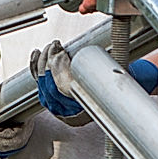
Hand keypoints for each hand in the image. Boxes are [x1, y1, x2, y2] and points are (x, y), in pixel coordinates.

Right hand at [0, 79, 31, 158]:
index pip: (16, 137)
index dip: (25, 128)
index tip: (27, 117)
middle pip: (15, 145)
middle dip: (22, 132)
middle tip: (23, 120)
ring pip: (10, 150)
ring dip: (15, 138)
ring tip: (15, 125)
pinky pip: (2, 152)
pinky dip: (7, 143)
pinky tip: (6, 132)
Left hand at [29, 40, 157, 126]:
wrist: (120, 101)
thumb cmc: (121, 87)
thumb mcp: (120, 80)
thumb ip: (114, 77)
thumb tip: (119, 69)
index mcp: (82, 111)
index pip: (62, 88)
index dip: (58, 68)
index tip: (63, 51)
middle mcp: (68, 112)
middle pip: (48, 85)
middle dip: (50, 61)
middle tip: (56, 46)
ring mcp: (58, 106)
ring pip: (41, 85)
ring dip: (42, 63)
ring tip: (50, 47)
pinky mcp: (52, 98)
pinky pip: (38, 84)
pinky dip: (36, 68)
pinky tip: (37, 54)